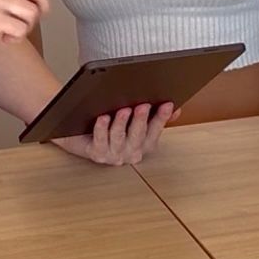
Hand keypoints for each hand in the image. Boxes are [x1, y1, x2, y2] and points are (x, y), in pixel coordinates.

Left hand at [52, 101, 175, 165]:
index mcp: (143, 145)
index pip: (155, 131)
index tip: (167, 104)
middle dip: (141, 120)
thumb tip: (175, 109)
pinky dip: (102, 129)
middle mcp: (130, 153)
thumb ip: (156, 116)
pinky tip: (103, 118)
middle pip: (138, 136)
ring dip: (122, 124)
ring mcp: (113, 155)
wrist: (83, 136)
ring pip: (119, 138)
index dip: (162, 118)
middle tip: (144, 105)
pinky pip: (100, 141)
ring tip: (123, 110)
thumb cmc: (112, 126)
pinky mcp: (96, 153)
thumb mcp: (136, 120)